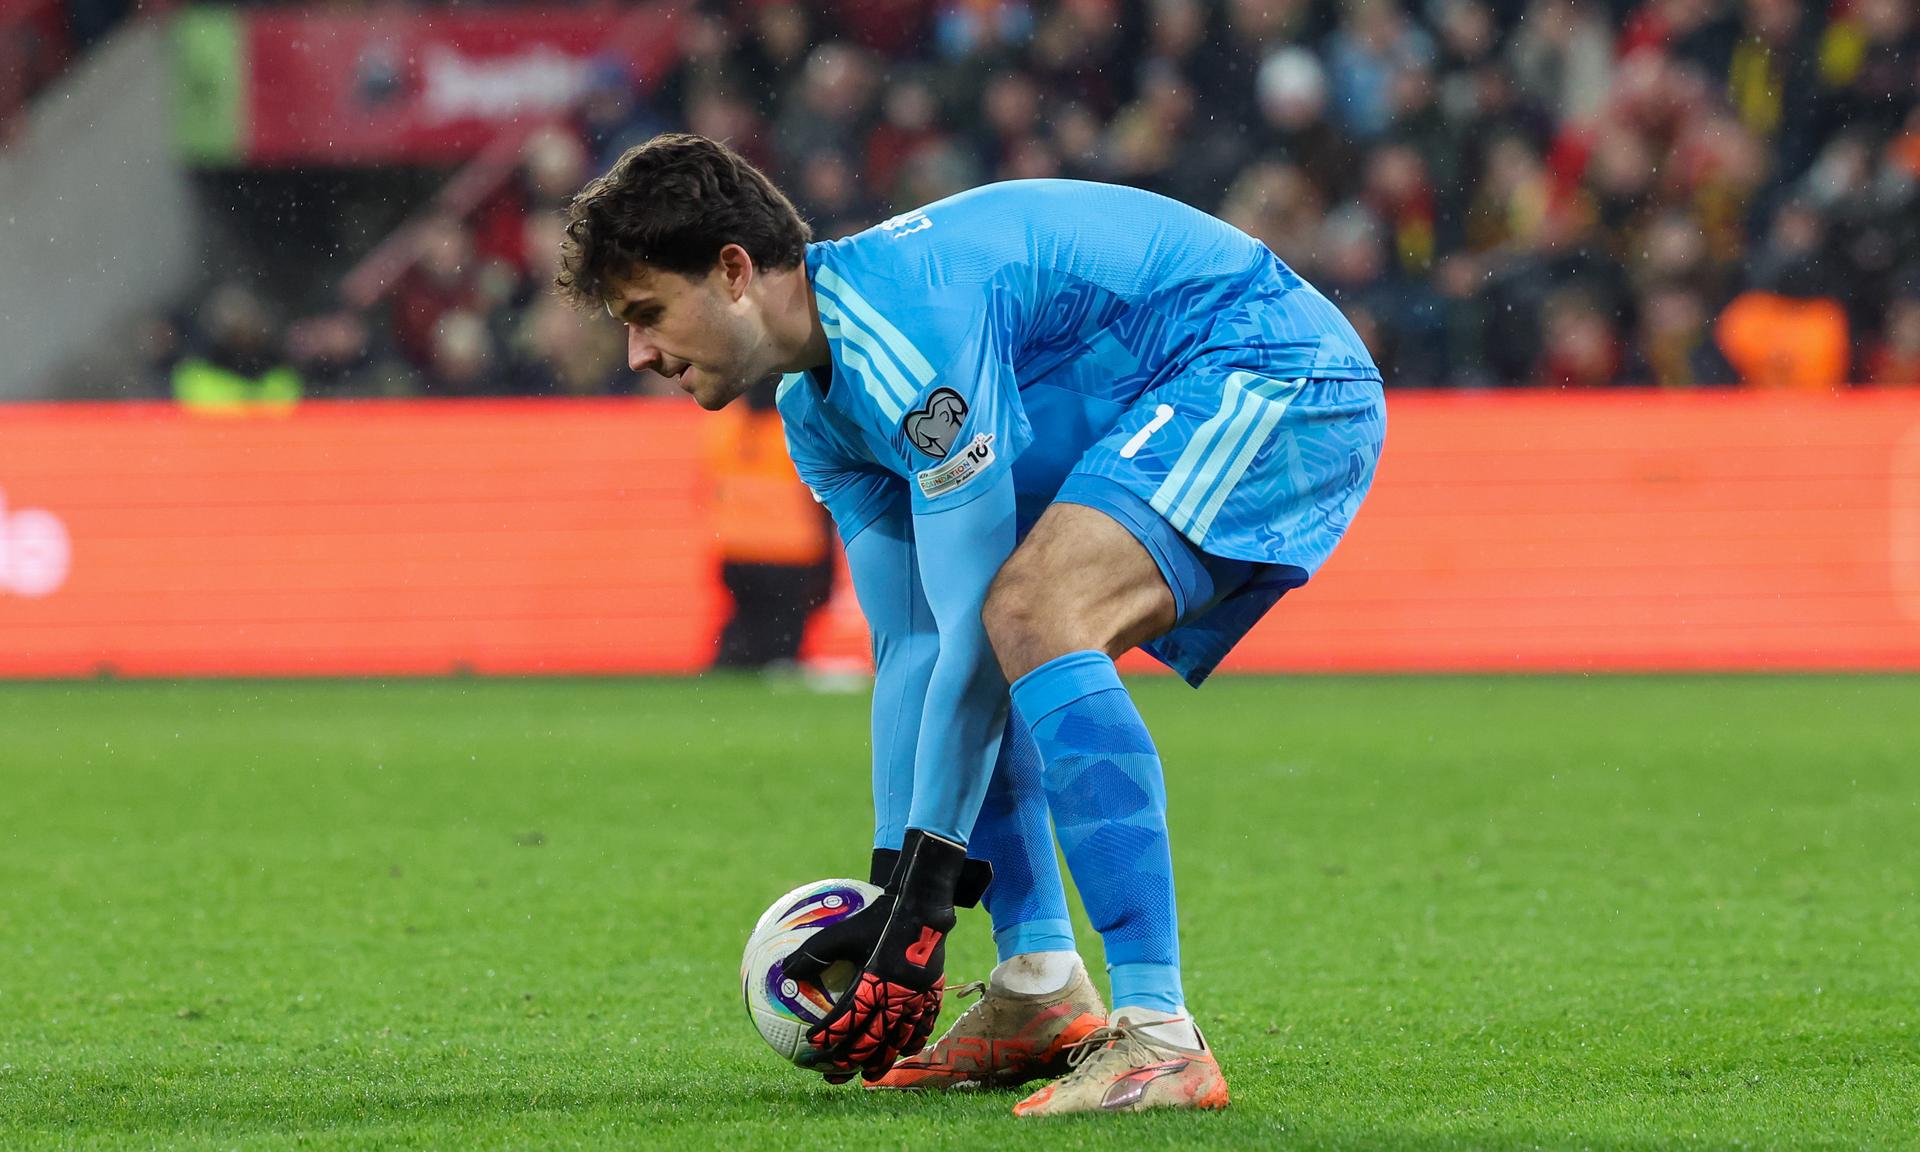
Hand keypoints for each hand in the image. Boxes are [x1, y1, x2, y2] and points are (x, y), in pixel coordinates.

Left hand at [803, 829, 970, 1080]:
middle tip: (833, 1074)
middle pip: (873, 1039)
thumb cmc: (879, 916)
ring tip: (869, 1075)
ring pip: (898, 1040)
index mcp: (873, 982)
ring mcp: (917, 999)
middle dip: (851, 1060)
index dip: (830, 1036)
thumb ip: (813, 953)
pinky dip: (910, 1043)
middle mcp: (896, 996)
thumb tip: (783, 970)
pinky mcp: (932, 995)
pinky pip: (922, 1027)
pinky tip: (902, 1051)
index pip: (848, 1018)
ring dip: (881, 1060)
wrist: (923, 907)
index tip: (813, 1047)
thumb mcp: (841, 931)